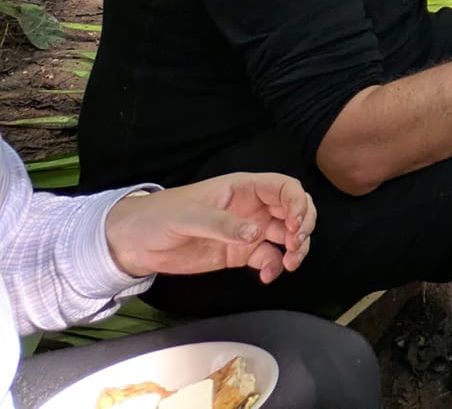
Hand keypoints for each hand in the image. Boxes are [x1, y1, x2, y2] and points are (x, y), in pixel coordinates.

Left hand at [102, 173, 315, 283]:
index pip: (284, 187)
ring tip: (288, 264)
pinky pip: (268, 258)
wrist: (135, 243)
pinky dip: (275, 267)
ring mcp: (248, 231)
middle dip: (303, 227)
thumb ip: (223, 224)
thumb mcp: (190, 216)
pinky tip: (268, 276)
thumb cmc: (160, 216)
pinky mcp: (240, 254)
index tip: (296, 225)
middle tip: (295, 246)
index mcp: (244, 188)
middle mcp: (252, 208)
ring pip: (286, 235)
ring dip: (295, 248)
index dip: (297, 202)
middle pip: (294, 210)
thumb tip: (255, 233)